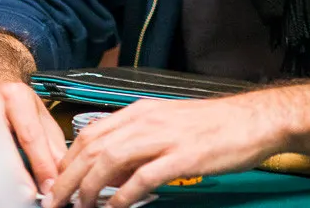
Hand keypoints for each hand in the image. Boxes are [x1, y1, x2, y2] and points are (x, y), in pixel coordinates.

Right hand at [0, 80, 68, 193]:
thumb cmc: (15, 101)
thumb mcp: (39, 113)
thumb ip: (51, 141)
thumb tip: (59, 170)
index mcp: (16, 96)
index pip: (30, 134)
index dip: (41, 162)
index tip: (49, 184)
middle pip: (1, 141)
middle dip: (16, 172)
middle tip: (27, 193)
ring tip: (9, 192)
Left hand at [43, 92, 289, 207]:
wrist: (254, 119)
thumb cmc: (215, 125)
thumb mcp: (169, 125)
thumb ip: (139, 144)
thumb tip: (110, 172)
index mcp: (142, 111)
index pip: (91, 133)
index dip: (67, 160)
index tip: (57, 183)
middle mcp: (148, 120)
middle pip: (93, 147)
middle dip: (68, 178)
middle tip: (55, 202)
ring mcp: (165, 137)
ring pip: (110, 160)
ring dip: (89, 188)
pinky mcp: (183, 157)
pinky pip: (143, 177)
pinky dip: (124, 196)